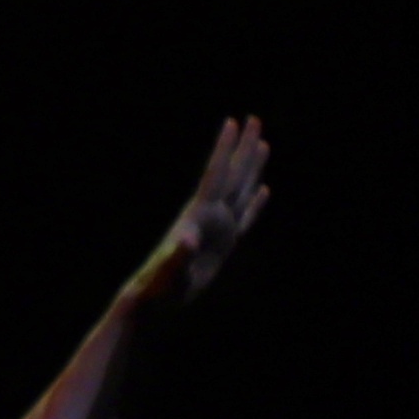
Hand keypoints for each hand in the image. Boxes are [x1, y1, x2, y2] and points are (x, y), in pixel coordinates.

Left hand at [154, 116, 272, 299]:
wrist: (154, 300)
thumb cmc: (158, 287)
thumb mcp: (170, 272)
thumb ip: (178, 255)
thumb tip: (188, 240)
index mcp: (199, 215)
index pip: (215, 174)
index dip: (224, 148)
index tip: (232, 121)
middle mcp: (210, 216)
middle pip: (232, 174)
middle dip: (243, 147)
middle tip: (254, 118)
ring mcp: (218, 228)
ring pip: (241, 189)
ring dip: (252, 167)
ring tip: (262, 143)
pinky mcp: (224, 243)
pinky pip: (246, 216)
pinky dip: (257, 202)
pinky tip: (264, 189)